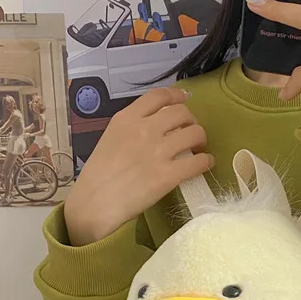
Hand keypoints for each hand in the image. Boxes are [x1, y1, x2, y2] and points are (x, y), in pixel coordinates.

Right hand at [64, 88, 212, 245]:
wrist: (94, 203)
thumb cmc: (99, 175)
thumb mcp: (111, 138)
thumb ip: (132, 128)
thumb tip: (156, 126)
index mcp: (127, 118)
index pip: (159, 96)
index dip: (177, 96)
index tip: (186, 99)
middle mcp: (144, 129)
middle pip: (182, 113)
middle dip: (192, 121)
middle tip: (191, 134)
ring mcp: (157, 152)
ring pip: (195, 133)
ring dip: (201, 140)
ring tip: (199, 150)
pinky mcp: (168, 175)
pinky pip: (198, 162)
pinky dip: (206, 161)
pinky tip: (205, 164)